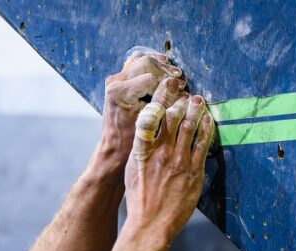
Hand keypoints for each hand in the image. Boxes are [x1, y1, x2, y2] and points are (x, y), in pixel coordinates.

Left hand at [96, 51, 184, 169]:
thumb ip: (163, 101)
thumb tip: (178, 84)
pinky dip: (151, 64)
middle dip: (166, 72)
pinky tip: (164, 71)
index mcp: (120, 92)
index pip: (151, 77)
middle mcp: (114, 82)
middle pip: (147, 63)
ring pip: (142, 59)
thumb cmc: (132, 140)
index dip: (169, 82)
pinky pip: (136, 62)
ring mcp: (115, 79)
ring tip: (175, 77)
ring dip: (160, 66)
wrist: (115, 146)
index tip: (181, 89)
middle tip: (181, 82)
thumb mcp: (150, 122)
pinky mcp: (118, 79)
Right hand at [123, 79, 213, 240]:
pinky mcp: (194, 172)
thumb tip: (148, 132)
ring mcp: (179, 161)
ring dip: (196, 110)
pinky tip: (209, 121)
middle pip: (173, 117)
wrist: (150, 224)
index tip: (166, 86)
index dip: (161, 97)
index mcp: (143, 150)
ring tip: (199, 101)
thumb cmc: (139, 198)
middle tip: (186, 91)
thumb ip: (141, 148)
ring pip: (190, 126)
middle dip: (181, 100)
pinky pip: (203, 144)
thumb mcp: (132, 169)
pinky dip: (207, 128)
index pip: (151, 115)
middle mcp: (161, 152)